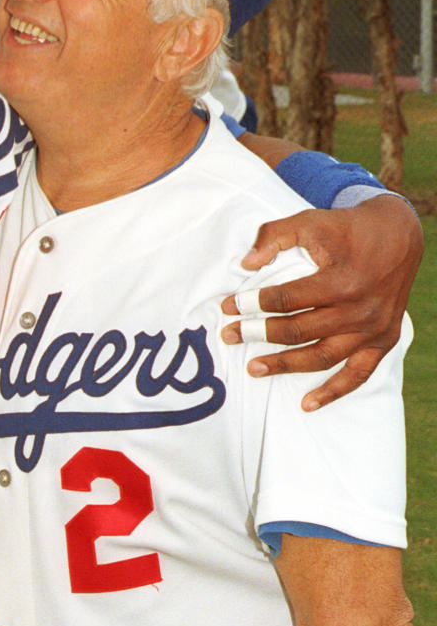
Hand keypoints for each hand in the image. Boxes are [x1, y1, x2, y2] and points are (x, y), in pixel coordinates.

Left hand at [221, 195, 421, 409]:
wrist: (397, 237)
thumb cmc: (347, 228)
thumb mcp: (309, 221)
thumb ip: (274, 237)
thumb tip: (246, 264)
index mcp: (341, 280)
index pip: (286, 299)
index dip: (252, 303)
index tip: (228, 306)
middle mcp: (359, 310)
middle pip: (299, 330)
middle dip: (258, 333)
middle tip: (230, 335)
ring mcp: (372, 330)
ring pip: (322, 357)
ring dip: (285, 365)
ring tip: (253, 368)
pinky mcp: (383, 341)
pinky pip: (357, 375)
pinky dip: (333, 392)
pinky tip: (306, 404)